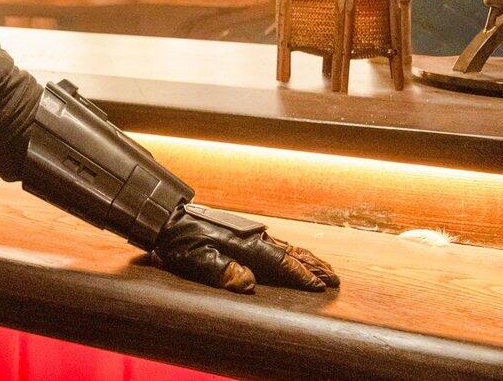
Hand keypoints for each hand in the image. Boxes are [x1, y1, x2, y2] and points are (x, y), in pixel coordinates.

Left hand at [153, 204, 338, 293]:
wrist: (167, 216)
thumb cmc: (179, 241)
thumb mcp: (194, 259)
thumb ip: (221, 271)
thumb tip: (248, 283)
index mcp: (244, 244)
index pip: (280, 263)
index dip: (300, 276)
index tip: (320, 286)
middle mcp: (251, 236)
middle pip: (290, 252)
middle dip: (313, 266)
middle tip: (335, 278)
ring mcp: (248, 232)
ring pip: (285, 246)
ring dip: (306, 257)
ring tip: (323, 266)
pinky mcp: (242, 231)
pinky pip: (274, 243)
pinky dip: (290, 250)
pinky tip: (293, 254)